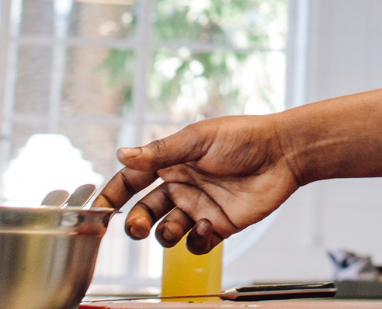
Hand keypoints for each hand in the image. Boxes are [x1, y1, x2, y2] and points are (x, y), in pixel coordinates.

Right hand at [97, 115, 302, 253]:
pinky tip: (207, 225)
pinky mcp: (220, 225)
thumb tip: (122, 154)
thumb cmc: (243, 137)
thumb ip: (160, 151)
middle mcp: (181, 186)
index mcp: (171, 163)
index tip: (97, 211)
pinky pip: (196, 245)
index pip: (132, 181)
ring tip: (175, 225)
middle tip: (136, 226)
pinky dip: (196, 241)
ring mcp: (199, 207)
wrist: (284, 152)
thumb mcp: (198, 139)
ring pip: (166, 232)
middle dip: (134, 223)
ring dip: (164, 234)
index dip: (112, 196)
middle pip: (144, 212)